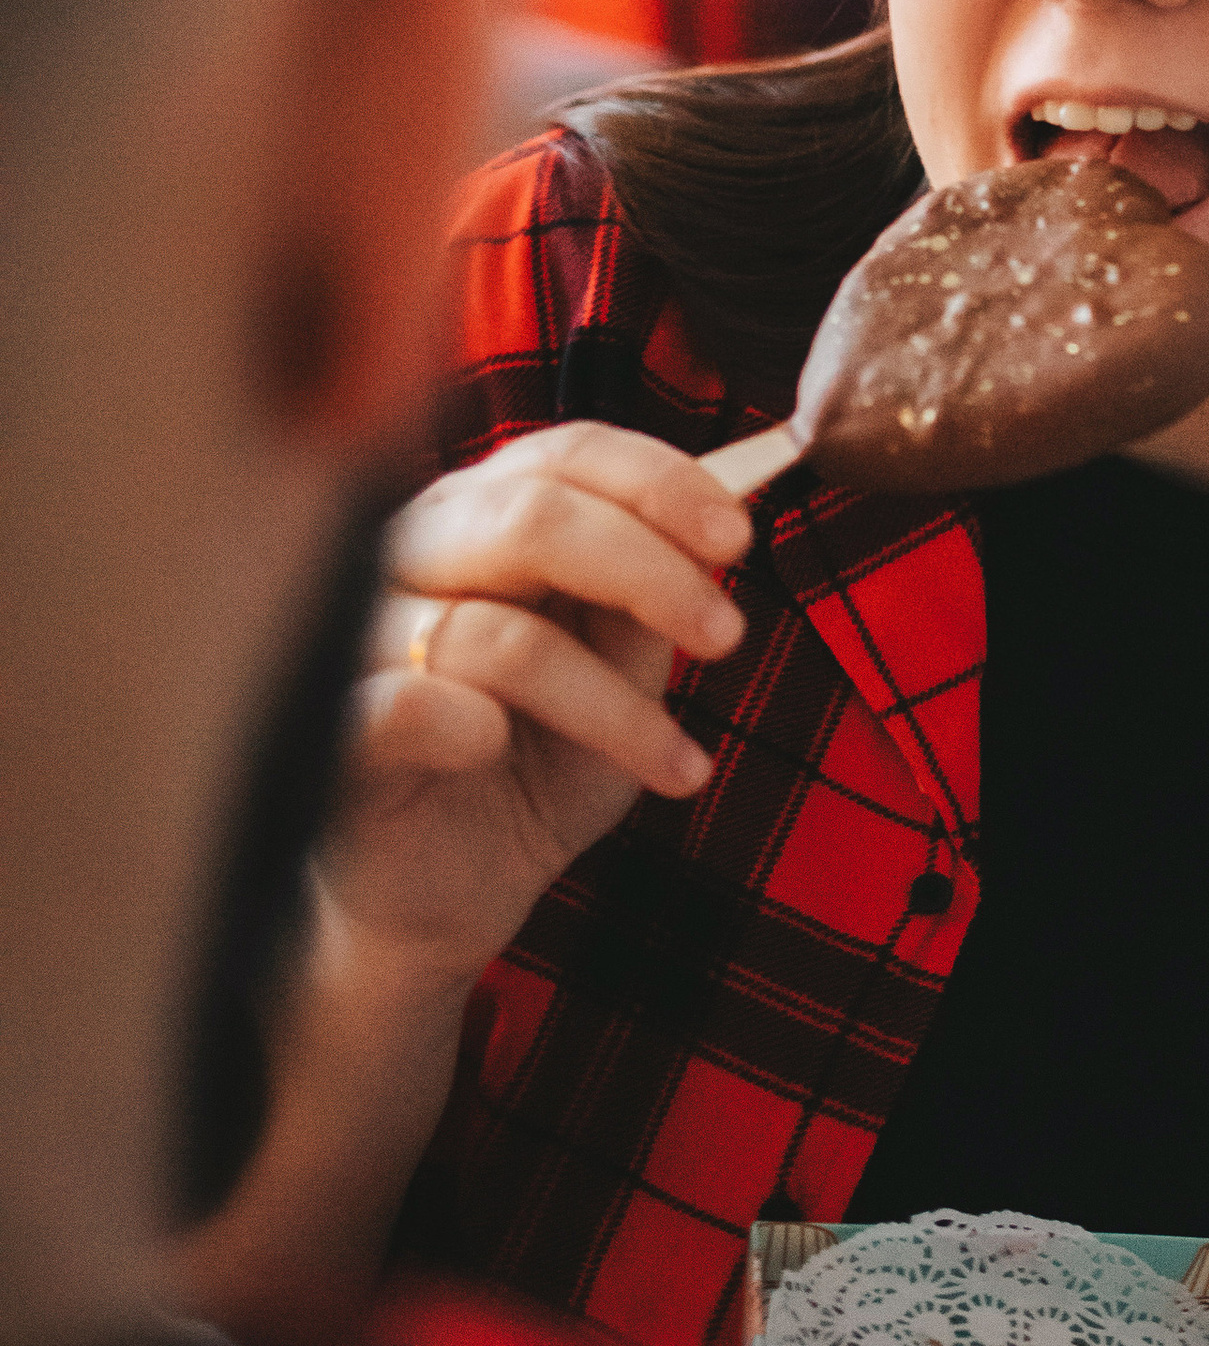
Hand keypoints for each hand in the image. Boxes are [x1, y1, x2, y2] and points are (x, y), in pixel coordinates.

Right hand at [333, 422, 751, 1002]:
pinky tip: (501, 755)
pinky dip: (476, 728)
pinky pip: (411, 702)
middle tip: (725, 636)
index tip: (738, 535)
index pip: (566, 454)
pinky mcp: (334, 725)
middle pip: (533, 517)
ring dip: (614, 707)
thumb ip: (649, 600)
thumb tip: (709, 537)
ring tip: (677, 763)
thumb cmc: (531, 765)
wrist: (446, 891)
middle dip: (651, 574)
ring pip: (501, 633)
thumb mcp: (620, 673)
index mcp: (481, 516)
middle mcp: (411, 552)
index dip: (659, 483)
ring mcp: (361, 635)